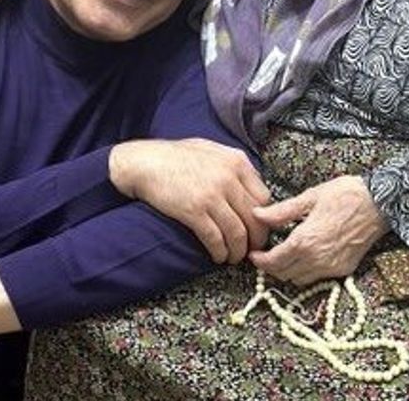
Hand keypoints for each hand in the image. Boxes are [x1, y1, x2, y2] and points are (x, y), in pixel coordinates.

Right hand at [110, 138, 270, 263]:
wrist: (144, 162)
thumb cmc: (175, 156)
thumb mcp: (211, 150)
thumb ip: (233, 166)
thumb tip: (250, 187)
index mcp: (236, 162)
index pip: (264, 198)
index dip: (264, 219)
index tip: (258, 230)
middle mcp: (229, 178)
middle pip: (255, 219)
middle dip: (255, 240)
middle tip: (250, 250)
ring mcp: (212, 195)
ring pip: (238, 233)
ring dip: (238, 251)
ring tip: (232, 257)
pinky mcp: (194, 211)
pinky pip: (216, 239)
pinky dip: (220, 252)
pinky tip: (218, 257)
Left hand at [249, 175, 387, 285]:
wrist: (380, 203)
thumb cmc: (345, 195)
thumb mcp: (309, 198)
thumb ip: (281, 212)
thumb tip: (257, 214)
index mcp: (305, 241)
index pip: (273, 262)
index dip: (259, 261)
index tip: (253, 254)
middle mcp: (317, 260)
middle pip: (284, 274)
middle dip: (271, 267)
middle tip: (265, 255)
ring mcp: (332, 267)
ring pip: (299, 280)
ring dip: (288, 272)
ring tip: (284, 256)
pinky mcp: (344, 270)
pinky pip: (317, 279)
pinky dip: (306, 272)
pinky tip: (305, 257)